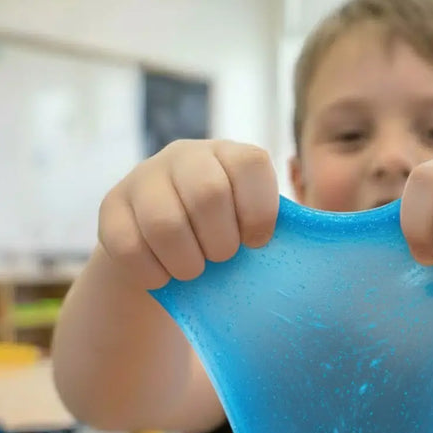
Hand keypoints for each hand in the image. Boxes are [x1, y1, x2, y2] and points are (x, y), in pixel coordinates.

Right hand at [98, 139, 278, 289]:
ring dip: (186, 262)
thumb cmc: (227, 238)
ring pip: (164, 223)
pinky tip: (164, 275)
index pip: (250, 165)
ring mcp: (145, 177)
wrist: (167, 248)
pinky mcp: (112, 206)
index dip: (258, 211)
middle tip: (222, 260)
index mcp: (231, 156)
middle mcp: (187, 156)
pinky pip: (128, 246)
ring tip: (194, 271)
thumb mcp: (255, 224)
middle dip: (220, 242)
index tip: (257, 243)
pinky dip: (152, 273)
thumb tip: (321, 240)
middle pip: (207, 194)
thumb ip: (284, 227)